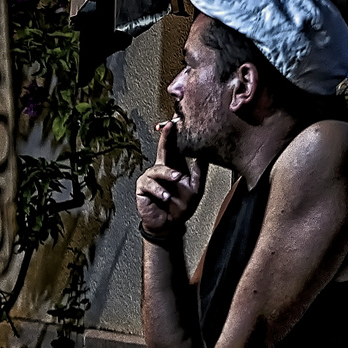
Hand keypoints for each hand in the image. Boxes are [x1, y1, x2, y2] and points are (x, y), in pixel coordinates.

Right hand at [136, 121, 205, 235]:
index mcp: (174, 167)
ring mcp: (150, 178)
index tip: (177, 121)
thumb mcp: (195, 189)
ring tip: (176, 179)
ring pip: (158, 169)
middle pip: (162, 149)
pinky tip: (165, 196)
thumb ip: (199, 172)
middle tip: (169, 126)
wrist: (169, 225)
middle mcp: (160, 169)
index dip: (174, 135)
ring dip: (168, 174)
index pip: (174, 148)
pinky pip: (149, 184)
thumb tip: (204, 154)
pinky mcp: (142, 188)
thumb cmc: (180, 207)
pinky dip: (159, 190)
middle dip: (166, 137)